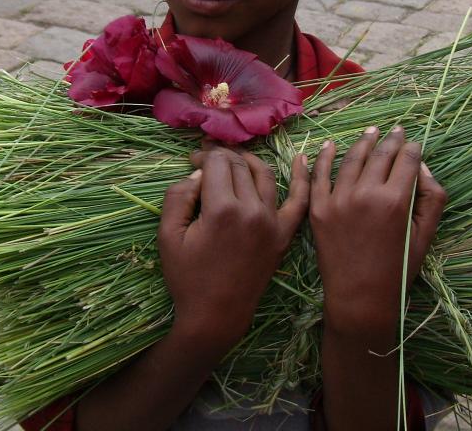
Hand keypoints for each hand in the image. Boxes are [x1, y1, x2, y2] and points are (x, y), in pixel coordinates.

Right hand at [157, 147, 308, 350]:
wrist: (216, 316)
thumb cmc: (187, 278)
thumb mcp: (168, 236)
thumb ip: (178, 196)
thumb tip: (198, 173)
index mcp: (221, 209)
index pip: (217, 163)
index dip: (203, 155)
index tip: (192, 159)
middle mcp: (251, 210)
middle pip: (239, 166)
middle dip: (222, 156)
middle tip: (207, 157)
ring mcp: (272, 222)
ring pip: (264, 175)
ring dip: (249, 161)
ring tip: (234, 159)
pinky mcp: (284, 235)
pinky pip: (299, 201)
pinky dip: (302, 178)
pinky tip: (303, 158)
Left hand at [310, 126, 445, 339]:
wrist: (360, 299)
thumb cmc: (397, 270)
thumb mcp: (425, 237)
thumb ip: (432, 199)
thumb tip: (422, 167)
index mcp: (396, 201)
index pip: (406, 160)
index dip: (412, 148)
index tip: (414, 143)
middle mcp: (366, 194)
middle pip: (381, 155)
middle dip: (391, 140)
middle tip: (397, 131)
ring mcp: (338, 200)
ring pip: (352, 158)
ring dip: (363, 142)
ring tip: (371, 132)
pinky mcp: (318, 209)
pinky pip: (319, 175)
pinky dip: (324, 156)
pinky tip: (330, 144)